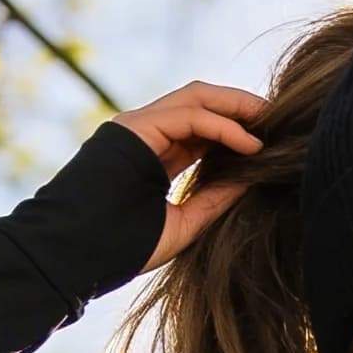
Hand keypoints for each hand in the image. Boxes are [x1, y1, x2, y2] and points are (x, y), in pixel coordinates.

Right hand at [115, 79, 267, 260]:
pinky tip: (250, 144)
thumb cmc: (123, 249)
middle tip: (277, 120)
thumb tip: (251, 178)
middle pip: (200, 102)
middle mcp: (144, 132)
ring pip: (196, 98)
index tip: (267, 141)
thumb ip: (214, 199)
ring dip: (236, 107)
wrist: (75, 254)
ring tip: (269, 123)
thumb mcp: (184, 223)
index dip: (234, 129)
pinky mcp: (137, 126)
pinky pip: (189, 115)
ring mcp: (138, 125)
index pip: (199, 127)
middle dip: (239, 107)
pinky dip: (223, 126)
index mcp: (152, 154)